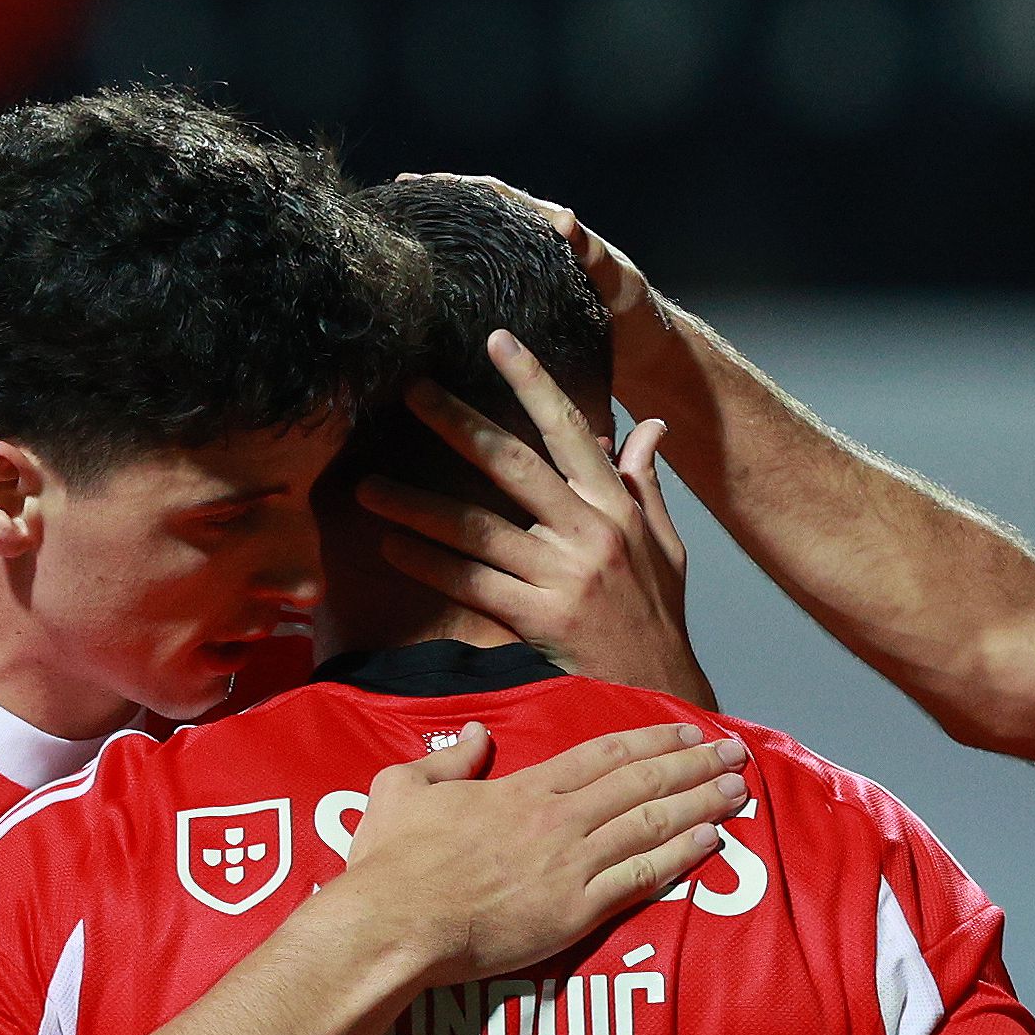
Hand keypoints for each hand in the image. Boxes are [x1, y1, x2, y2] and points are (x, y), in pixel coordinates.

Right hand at [339, 720, 747, 981]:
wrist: (395, 925)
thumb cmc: (392, 862)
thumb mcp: (402, 787)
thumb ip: (448, 758)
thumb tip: (478, 735)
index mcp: (523, 789)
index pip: (603, 755)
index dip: (652, 741)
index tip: (688, 733)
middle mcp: (558, 821)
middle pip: (641, 783)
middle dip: (696, 766)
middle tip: (737, 754)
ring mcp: (571, 866)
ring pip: (651, 825)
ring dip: (701, 805)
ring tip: (739, 792)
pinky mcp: (575, 912)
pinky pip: (641, 878)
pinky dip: (680, 857)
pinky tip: (711, 842)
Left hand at [356, 333, 707, 709]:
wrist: (664, 693)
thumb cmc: (658, 618)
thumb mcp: (665, 547)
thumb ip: (646, 486)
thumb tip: (650, 429)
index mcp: (616, 507)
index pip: (570, 429)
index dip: (532, 381)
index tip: (496, 341)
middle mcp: (590, 532)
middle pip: (512, 464)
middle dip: (457, 423)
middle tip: (410, 391)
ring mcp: (564, 576)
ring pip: (479, 527)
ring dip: (417, 505)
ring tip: (368, 486)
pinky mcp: (540, 619)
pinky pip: (473, 583)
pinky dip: (430, 565)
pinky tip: (391, 548)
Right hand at [395, 176, 662, 368]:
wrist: (646, 355)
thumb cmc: (635, 316)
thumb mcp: (616, 282)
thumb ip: (593, 253)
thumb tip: (562, 218)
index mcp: (550, 233)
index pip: (494, 197)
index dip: (454, 187)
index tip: (413, 183)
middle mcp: (532, 250)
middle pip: (476, 219)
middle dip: (435, 209)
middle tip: (390, 209)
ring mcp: (526, 278)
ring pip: (476, 252)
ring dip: (440, 244)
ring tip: (396, 246)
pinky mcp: (524, 307)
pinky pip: (482, 285)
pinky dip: (454, 281)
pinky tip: (426, 296)